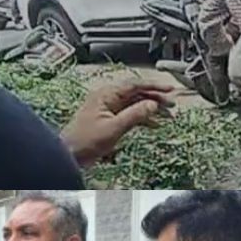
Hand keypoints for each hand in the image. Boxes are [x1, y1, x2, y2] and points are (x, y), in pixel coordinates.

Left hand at [61, 80, 175, 166]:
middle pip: (137, 93)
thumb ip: (135, 115)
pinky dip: (144, 119)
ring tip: (167, 116)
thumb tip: (153, 104)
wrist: (69, 155)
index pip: (135, 85)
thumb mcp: (114, 127)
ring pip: (136, 104)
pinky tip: (155, 125)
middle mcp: (108, 98)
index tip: (170, 89)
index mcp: (106, 95)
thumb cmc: (86, 140)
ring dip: (152, 109)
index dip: (154, 86)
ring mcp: (109, 109)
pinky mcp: (110, 120)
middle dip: (156, 98)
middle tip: (171, 105)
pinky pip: (131, 115)